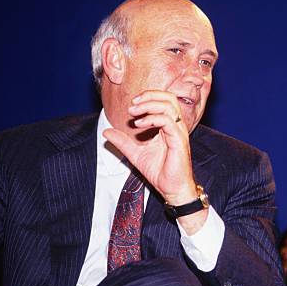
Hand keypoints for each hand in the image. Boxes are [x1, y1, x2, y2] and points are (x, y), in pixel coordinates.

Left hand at [103, 90, 196, 205]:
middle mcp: (176, 126)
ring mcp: (179, 133)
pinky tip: (138, 125)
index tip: (132, 104)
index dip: (148, 97)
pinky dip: (151, 119)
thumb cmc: (160, 172)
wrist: (172, 189)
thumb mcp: (136, 154)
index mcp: (169, 126)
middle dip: (149, 96)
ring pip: (169, 106)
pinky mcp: (179, 141)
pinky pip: (168, 122)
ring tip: (133, 112)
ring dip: (149, 105)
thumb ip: (123, 142)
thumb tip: (106, 131)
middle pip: (169, 98)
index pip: (164, 100)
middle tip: (133, 104)